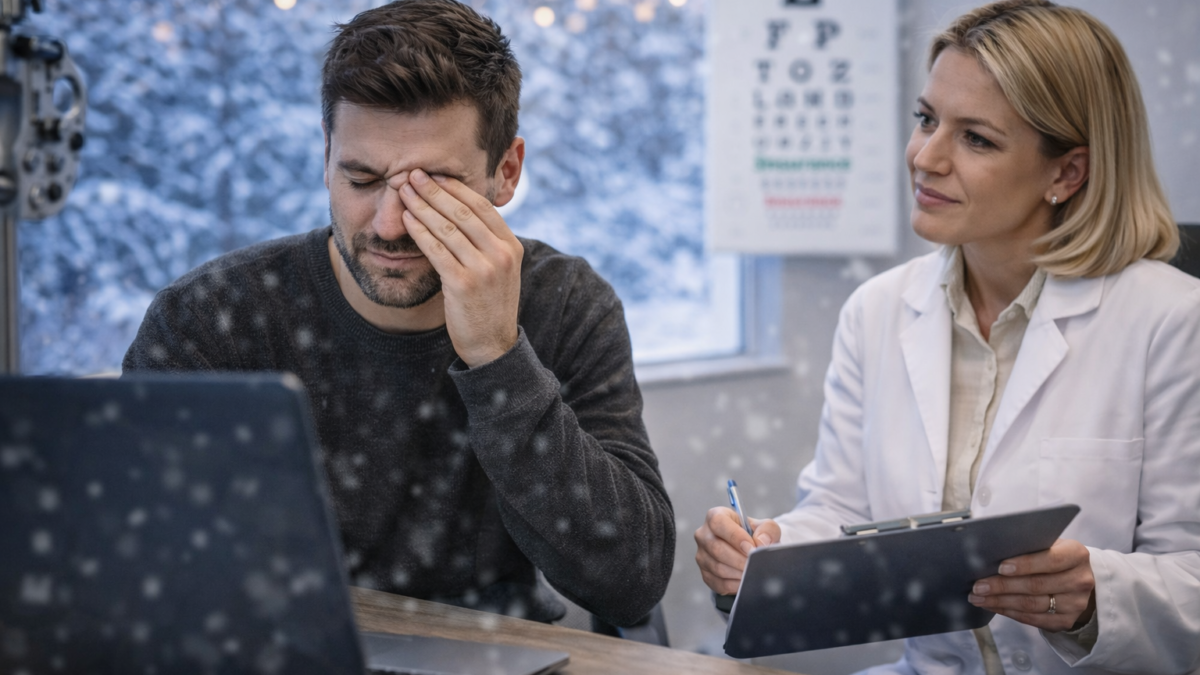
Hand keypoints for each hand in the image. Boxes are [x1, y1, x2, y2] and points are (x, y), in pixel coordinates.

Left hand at [399, 168, 522, 366]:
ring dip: (422, 206)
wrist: (492, 345)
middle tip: (413, 174)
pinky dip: (419, 231)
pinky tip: (406, 219)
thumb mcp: (499, 269)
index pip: (482, 206)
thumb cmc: (489, 305)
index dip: (455, 187)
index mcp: (512, 246)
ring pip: (448, 228)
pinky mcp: (463, 284)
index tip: (434, 174)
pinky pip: (436, 250)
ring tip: (404, 192)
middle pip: (463, 212)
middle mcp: (501, 254)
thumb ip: (487, 242)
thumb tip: (460, 211)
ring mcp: (484, 269)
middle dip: (434, 190)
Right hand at [694, 507, 780, 594]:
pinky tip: (745, 580)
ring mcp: (702, 555)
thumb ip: (767, 530)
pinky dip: (735, 584)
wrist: (749, 550)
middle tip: (755, 564)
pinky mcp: (705, 574)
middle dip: (739, 559)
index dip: (735, 536)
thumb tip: (761, 542)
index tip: (751, 548)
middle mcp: (704, 535)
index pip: (718, 523)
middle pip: (716, 548)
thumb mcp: (765, 526)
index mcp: (716, 516)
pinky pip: (719, 583)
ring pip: (717, 568)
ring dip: (738, 572)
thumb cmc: (753, 535)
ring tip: (753, 572)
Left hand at [968, 538, 1095, 631]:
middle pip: (1037, 585)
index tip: (1000, 567)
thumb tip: (990, 554)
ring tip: (978, 597)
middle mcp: (1081, 580)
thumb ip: (1028, 547)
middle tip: (978, 586)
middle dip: (1003, 586)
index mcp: (1077, 555)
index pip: (1051, 560)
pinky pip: (1033, 619)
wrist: (1076, 579)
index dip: (1025, 564)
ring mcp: (1076, 604)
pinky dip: (1009, 612)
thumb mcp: (1048, 545)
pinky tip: (992, 606)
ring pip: (1032, 605)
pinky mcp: (1066, 621)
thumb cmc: (1052, 556)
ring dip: (1000, 602)